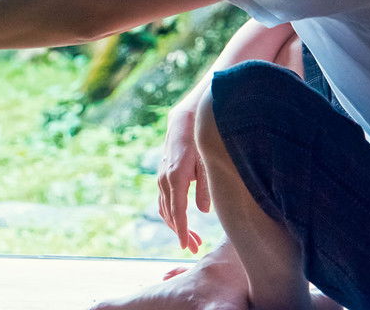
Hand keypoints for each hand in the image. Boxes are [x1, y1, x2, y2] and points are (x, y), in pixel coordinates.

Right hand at [157, 107, 208, 252]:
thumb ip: (205, 188)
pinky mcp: (163, 176)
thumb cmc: (199, 141)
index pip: (177, 212)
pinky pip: (163, 201)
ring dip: (176, 225)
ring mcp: (161, 178)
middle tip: (194, 248)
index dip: (182, 231)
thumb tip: (203, 211)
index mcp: (175, 178)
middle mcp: (164, 180)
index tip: (186, 246)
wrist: (185, 121)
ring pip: (164, 209)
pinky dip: (171, 214)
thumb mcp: (207, 163)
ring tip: (191, 239)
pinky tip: (181, 221)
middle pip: (169, 214)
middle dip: (181, 233)